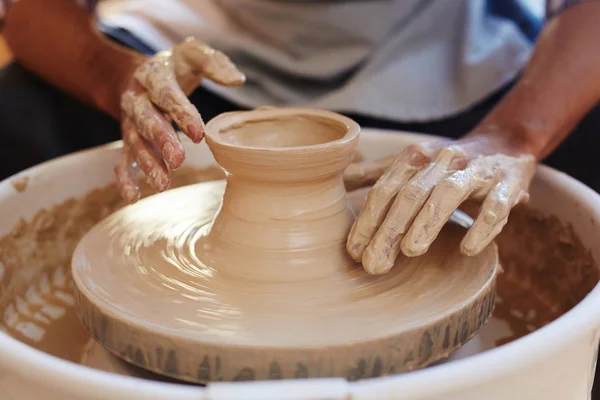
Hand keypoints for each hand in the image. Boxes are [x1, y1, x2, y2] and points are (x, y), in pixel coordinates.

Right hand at [115, 38, 244, 202]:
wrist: (137, 75)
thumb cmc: (174, 67)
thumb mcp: (191, 55)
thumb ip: (213, 63)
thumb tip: (238, 80)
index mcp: (153, 75)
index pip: (166, 93)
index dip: (181, 113)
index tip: (198, 133)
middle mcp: (137, 99)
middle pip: (146, 120)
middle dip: (161, 141)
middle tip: (179, 160)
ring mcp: (130, 122)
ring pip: (135, 143)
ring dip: (148, 164)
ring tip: (163, 184)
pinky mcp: (129, 140)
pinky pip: (122, 160)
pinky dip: (125, 178)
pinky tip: (134, 196)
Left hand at [345, 135, 535, 274]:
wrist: (504, 143)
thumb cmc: (446, 164)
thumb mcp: (410, 163)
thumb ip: (376, 174)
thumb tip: (339, 181)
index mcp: (415, 157)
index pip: (384, 189)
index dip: (367, 220)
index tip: (353, 252)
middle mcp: (441, 161)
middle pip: (410, 194)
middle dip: (390, 229)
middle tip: (374, 264)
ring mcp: (475, 171)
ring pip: (448, 193)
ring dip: (428, 222)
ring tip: (411, 251)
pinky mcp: (507, 184)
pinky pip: (495, 205)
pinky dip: (482, 227)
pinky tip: (466, 249)